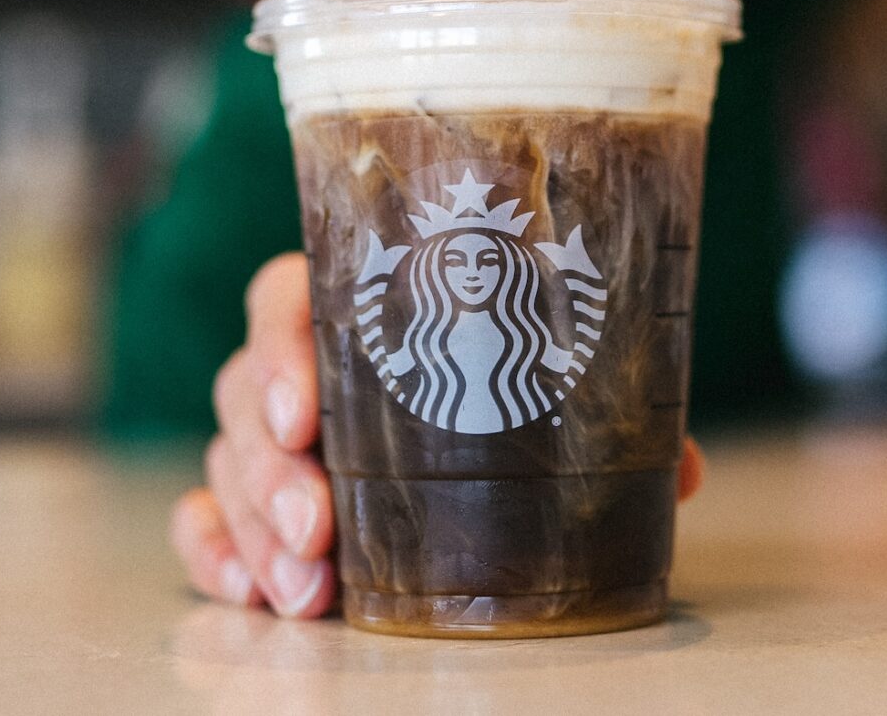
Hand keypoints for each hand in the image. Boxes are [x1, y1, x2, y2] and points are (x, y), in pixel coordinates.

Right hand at [170, 252, 706, 617]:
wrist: (481, 425)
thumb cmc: (502, 386)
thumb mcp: (548, 389)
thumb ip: (601, 415)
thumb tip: (682, 470)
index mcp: (361, 304)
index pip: (286, 296)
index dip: (281, 345)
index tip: (305, 409)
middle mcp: (300, 363)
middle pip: (244, 390)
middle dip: (272, 467)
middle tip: (318, 528)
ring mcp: (266, 431)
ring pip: (227, 460)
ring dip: (257, 525)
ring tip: (306, 589)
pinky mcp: (248, 498)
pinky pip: (204, 518)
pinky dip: (219, 553)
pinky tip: (253, 590)